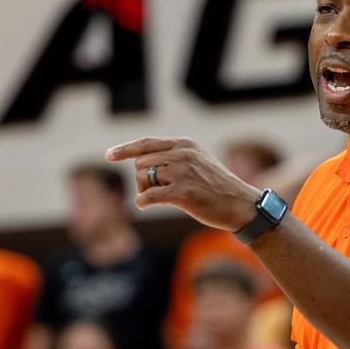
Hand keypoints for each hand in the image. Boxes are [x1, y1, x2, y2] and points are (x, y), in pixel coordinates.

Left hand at [106, 138, 260, 231]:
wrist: (240, 204)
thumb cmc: (218, 188)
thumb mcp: (199, 162)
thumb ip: (174, 157)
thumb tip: (142, 162)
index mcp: (184, 145)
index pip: (146, 143)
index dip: (125, 150)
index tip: (109, 155)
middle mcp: (181, 154)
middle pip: (141, 163)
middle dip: (144, 179)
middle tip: (158, 191)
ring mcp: (182, 173)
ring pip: (143, 179)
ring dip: (145, 190)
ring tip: (163, 198)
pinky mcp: (182, 193)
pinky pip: (147, 196)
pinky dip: (142, 202)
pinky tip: (146, 205)